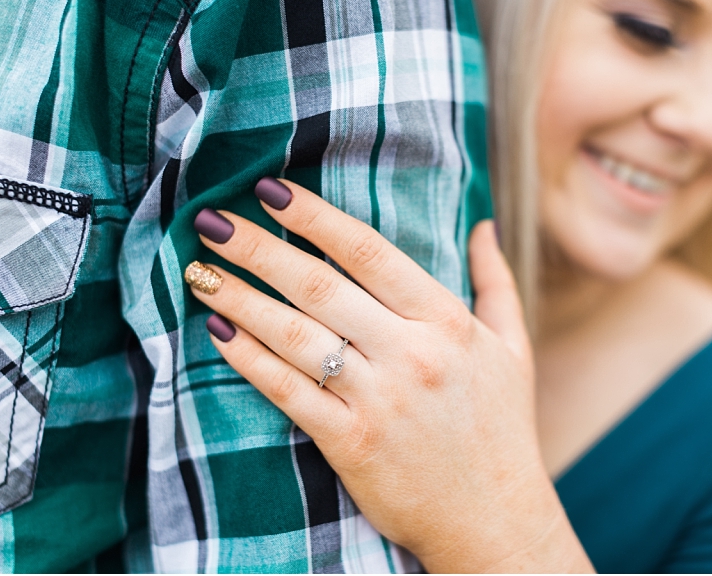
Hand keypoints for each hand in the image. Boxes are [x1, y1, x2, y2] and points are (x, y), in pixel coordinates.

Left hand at [185, 177, 592, 572]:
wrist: (494, 519)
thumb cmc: (503, 429)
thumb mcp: (512, 349)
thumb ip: (495, 282)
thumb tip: (482, 225)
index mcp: (447, 322)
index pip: (368, 253)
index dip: (314, 217)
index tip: (271, 192)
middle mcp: (410, 354)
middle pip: (318, 285)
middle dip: (257, 248)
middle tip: (211, 220)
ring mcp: (378, 400)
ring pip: (293, 335)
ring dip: (239, 298)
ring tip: (198, 272)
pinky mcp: (351, 443)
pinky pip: (288, 391)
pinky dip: (249, 359)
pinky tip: (217, 332)